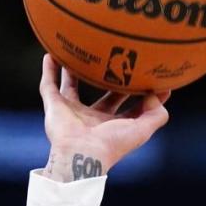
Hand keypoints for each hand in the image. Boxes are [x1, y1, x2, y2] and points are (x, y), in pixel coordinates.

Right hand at [38, 54, 170, 180]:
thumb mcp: (142, 130)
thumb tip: (156, 95)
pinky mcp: (54, 107)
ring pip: (72, 87)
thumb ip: (156, 114)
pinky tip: (51, 54)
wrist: (81, 154)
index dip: (141, 95)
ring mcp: (72, 112)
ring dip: (74, 71)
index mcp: (114, 126)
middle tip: (118, 57)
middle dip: (110, 79)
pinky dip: (49, 71)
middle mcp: (93, 119)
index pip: (129, 107)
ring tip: (80, 50)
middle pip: (103, 95)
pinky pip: (48, 85)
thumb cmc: (111, 145)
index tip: (151, 77)